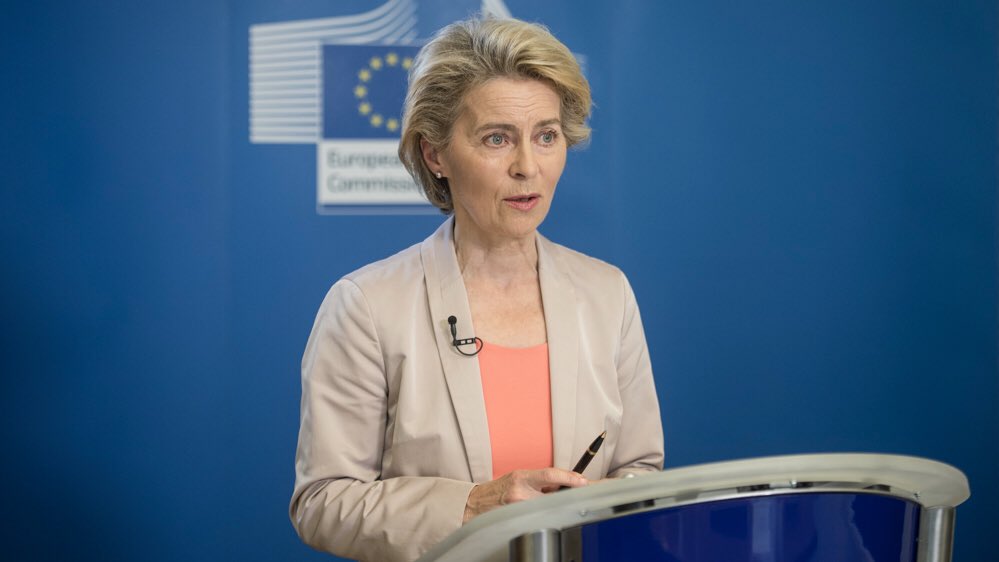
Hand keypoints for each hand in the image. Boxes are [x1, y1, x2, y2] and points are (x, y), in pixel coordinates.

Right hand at [463, 468, 587, 522]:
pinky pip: (540, 516)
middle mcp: (521, 493)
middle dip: (570, 493)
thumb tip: (564, 482)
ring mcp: (520, 509)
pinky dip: (547, 513)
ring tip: (554, 501)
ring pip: (549, 507)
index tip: (583, 480)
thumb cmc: (498, 490)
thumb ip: (539, 479)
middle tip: (586, 490)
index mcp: (521, 478)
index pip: (550, 475)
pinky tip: (546, 512)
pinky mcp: (519, 520)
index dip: (569, 477)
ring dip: (557, 504)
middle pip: (554, 494)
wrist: (476, 505)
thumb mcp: (517, 477)